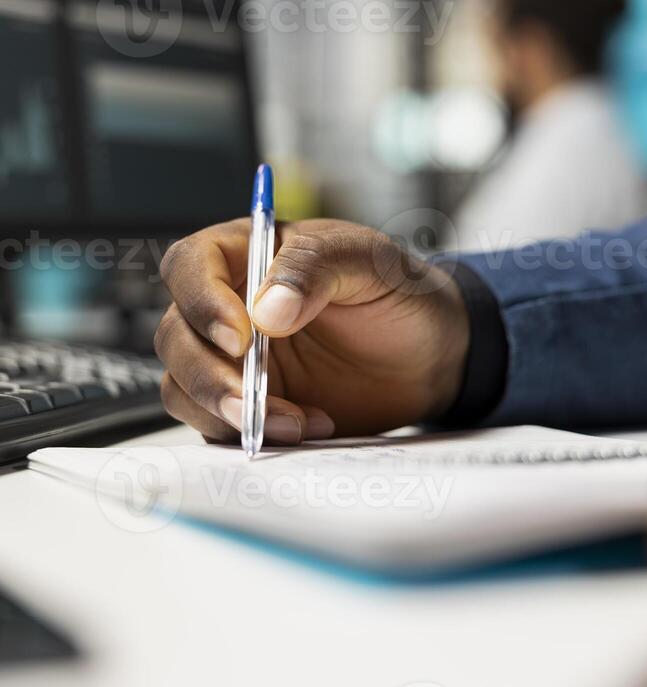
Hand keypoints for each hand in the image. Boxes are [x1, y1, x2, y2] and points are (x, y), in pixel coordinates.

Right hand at [154, 218, 469, 444]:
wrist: (431, 355)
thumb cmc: (398, 293)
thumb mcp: (368, 260)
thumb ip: (315, 269)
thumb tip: (266, 309)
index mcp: (248, 253)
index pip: (189, 266)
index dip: (200, 300)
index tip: (240, 337)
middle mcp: (229, 305)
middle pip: (176, 335)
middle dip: (208, 373)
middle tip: (254, 398)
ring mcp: (234, 360)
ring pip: (183, 385)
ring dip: (224, 410)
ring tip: (293, 420)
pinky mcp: (248, 404)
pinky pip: (216, 423)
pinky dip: (248, 433)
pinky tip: (305, 426)